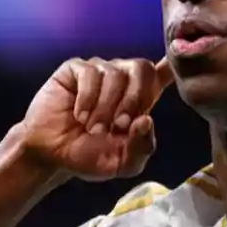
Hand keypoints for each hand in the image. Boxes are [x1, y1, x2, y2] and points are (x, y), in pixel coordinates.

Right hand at [19, 56, 173, 180]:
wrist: (51, 154)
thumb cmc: (88, 156)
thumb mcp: (122, 163)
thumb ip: (142, 147)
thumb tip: (147, 119)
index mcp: (140, 99)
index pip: (161, 74)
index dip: (172, 65)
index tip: (176, 63)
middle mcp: (122, 80)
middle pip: (142, 68)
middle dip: (134, 98)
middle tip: (119, 126)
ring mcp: (98, 71)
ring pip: (115, 73)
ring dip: (106, 106)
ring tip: (93, 129)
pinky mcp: (75, 70)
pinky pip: (90, 73)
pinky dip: (88, 98)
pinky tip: (79, 115)